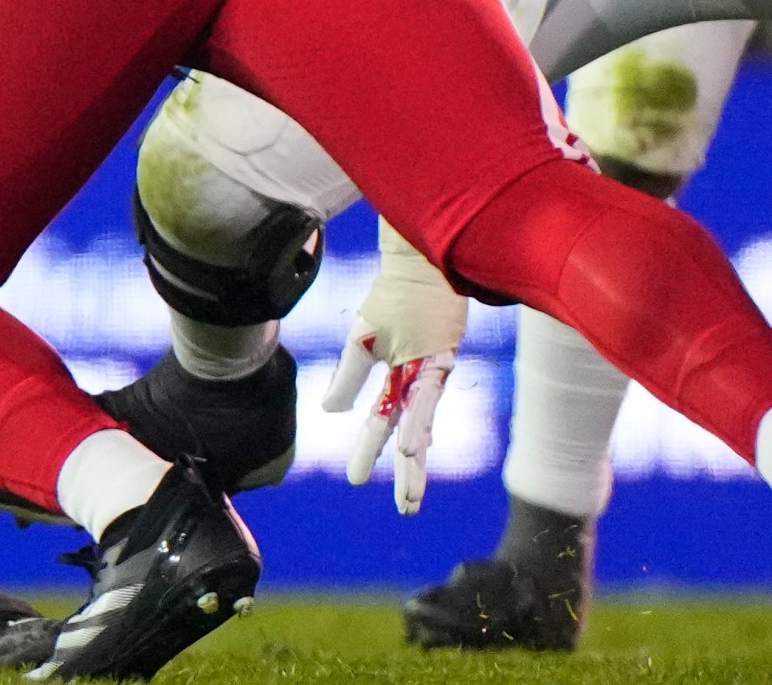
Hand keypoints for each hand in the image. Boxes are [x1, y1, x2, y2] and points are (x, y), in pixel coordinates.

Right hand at [322, 222, 467, 514]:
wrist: (422, 263)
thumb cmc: (397, 297)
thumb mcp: (363, 339)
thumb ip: (348, 375)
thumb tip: (330, 411)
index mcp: (394, 377)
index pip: (379, 423)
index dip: (368, 453)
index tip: (356, 482)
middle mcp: (414, 382)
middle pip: (408, 435)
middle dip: (407, 473)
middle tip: (406, 509)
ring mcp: (430, 372)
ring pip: (420, 425)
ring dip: (414, 460)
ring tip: (409, 492)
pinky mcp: (441, 358)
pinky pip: (424, 398)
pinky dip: (415, 423)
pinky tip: (407, 445)